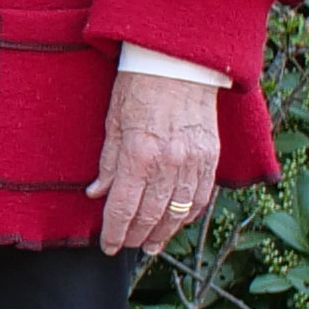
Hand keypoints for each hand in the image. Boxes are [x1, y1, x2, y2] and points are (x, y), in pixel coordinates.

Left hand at [91, 70, 219, 258]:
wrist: (178, 62)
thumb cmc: (138, 87)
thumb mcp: (113, 122)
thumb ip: (107, 162)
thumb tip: (96, 194)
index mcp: (138, 154)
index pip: (123, 207)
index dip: (114, 231)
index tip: (108, 245)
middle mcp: (169, 163)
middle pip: (151, 215)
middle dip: (136, 236)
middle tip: (126, 245)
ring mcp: (194, 161)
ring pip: (179, 212)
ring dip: (163, 232)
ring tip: (150, 244)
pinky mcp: (211, 156)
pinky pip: (202, 196)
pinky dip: (189, 214)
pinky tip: (177, 222)